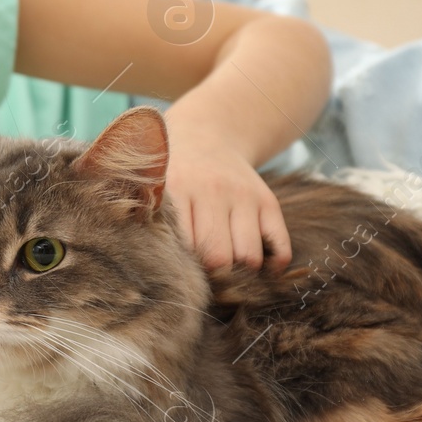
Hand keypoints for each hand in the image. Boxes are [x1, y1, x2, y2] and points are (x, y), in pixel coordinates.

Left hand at [163, 113, 291, 273]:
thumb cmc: (172, 176)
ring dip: (241, 275)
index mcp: (176, 190)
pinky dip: (273, 264)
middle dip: (212, 279)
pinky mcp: (267, 200)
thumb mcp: (152, 189)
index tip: (178, 285)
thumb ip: (147, 221)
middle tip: (203, 285)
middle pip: (218, 258)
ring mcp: (242, 195)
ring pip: (249, 256)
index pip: (183, 249)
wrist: (207, 135)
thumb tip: (142, 274)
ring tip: (227, 278)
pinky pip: (279, 244)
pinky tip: (258, 269)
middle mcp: (212, 190)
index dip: (183, 275)